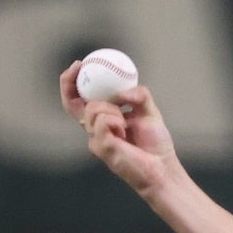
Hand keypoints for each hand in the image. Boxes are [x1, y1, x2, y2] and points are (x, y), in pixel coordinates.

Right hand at [61, 59, 180, 195]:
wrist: (163, 168)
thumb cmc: (156, 144)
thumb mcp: (149, 111)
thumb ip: (139, 95)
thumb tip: (122, 92)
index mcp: (103, 120)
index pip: (79, 99)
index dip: (73, 82)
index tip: (81, 64)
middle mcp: (95, 130)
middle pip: (71, 104)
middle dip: (69, 82)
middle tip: (79, 66)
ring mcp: (95, 139)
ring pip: (92, 110)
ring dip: (111, 109)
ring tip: (126, 122)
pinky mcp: (100, 148)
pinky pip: (102, 122)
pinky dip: (116, 120)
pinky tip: (125, 131)